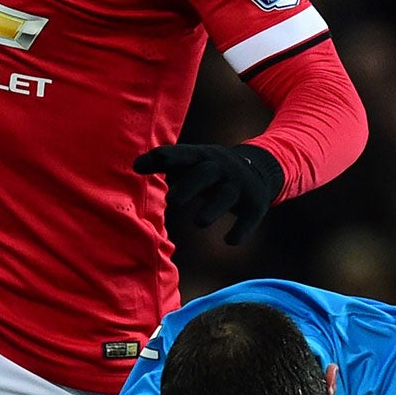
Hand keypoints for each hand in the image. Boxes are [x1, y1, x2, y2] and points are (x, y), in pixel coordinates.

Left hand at [133, 143, 283, 244]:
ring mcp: (240, 187)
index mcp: (203, 157)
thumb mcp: (193, 162)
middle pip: (206, 173)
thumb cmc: (212, 170)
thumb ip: (167, 163)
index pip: (183, 154)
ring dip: (213, 208)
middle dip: (189, 185)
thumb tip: (135, 165)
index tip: (145, 163)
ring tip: (199, 223)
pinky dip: (240, 230)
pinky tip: (229, 240)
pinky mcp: (254, 205)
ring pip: (227, 195)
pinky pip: (248, 218)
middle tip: (171, 200)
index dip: (166, 157)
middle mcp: (222, 168)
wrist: (260, 170)